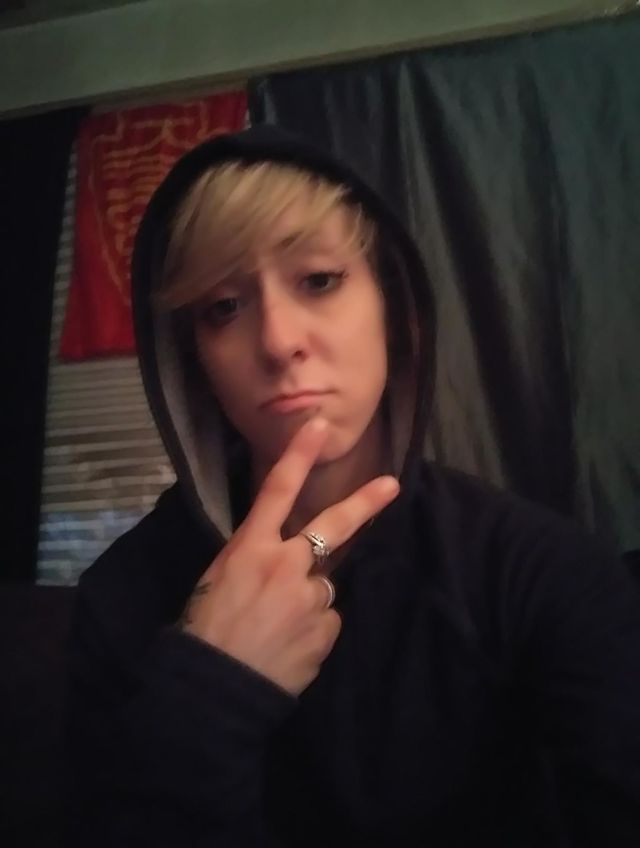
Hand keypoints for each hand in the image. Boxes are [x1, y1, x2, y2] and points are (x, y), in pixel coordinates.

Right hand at [180, 417, 399, 695]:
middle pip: (332, 526)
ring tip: (278, 628)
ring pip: (322, 586)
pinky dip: (312, 629)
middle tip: (391, 486)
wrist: (213, 688)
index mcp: (251, 548)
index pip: (277, 490)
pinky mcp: (325, 630)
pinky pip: (325, 621)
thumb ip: (254, 559)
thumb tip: (281, 557)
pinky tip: (288, 646)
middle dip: (364, 503)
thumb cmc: (204, 628)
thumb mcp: (217, 579)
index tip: (318, 427)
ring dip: (308, 600)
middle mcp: (286, 565)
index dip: (299, 455)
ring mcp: (310, 598)